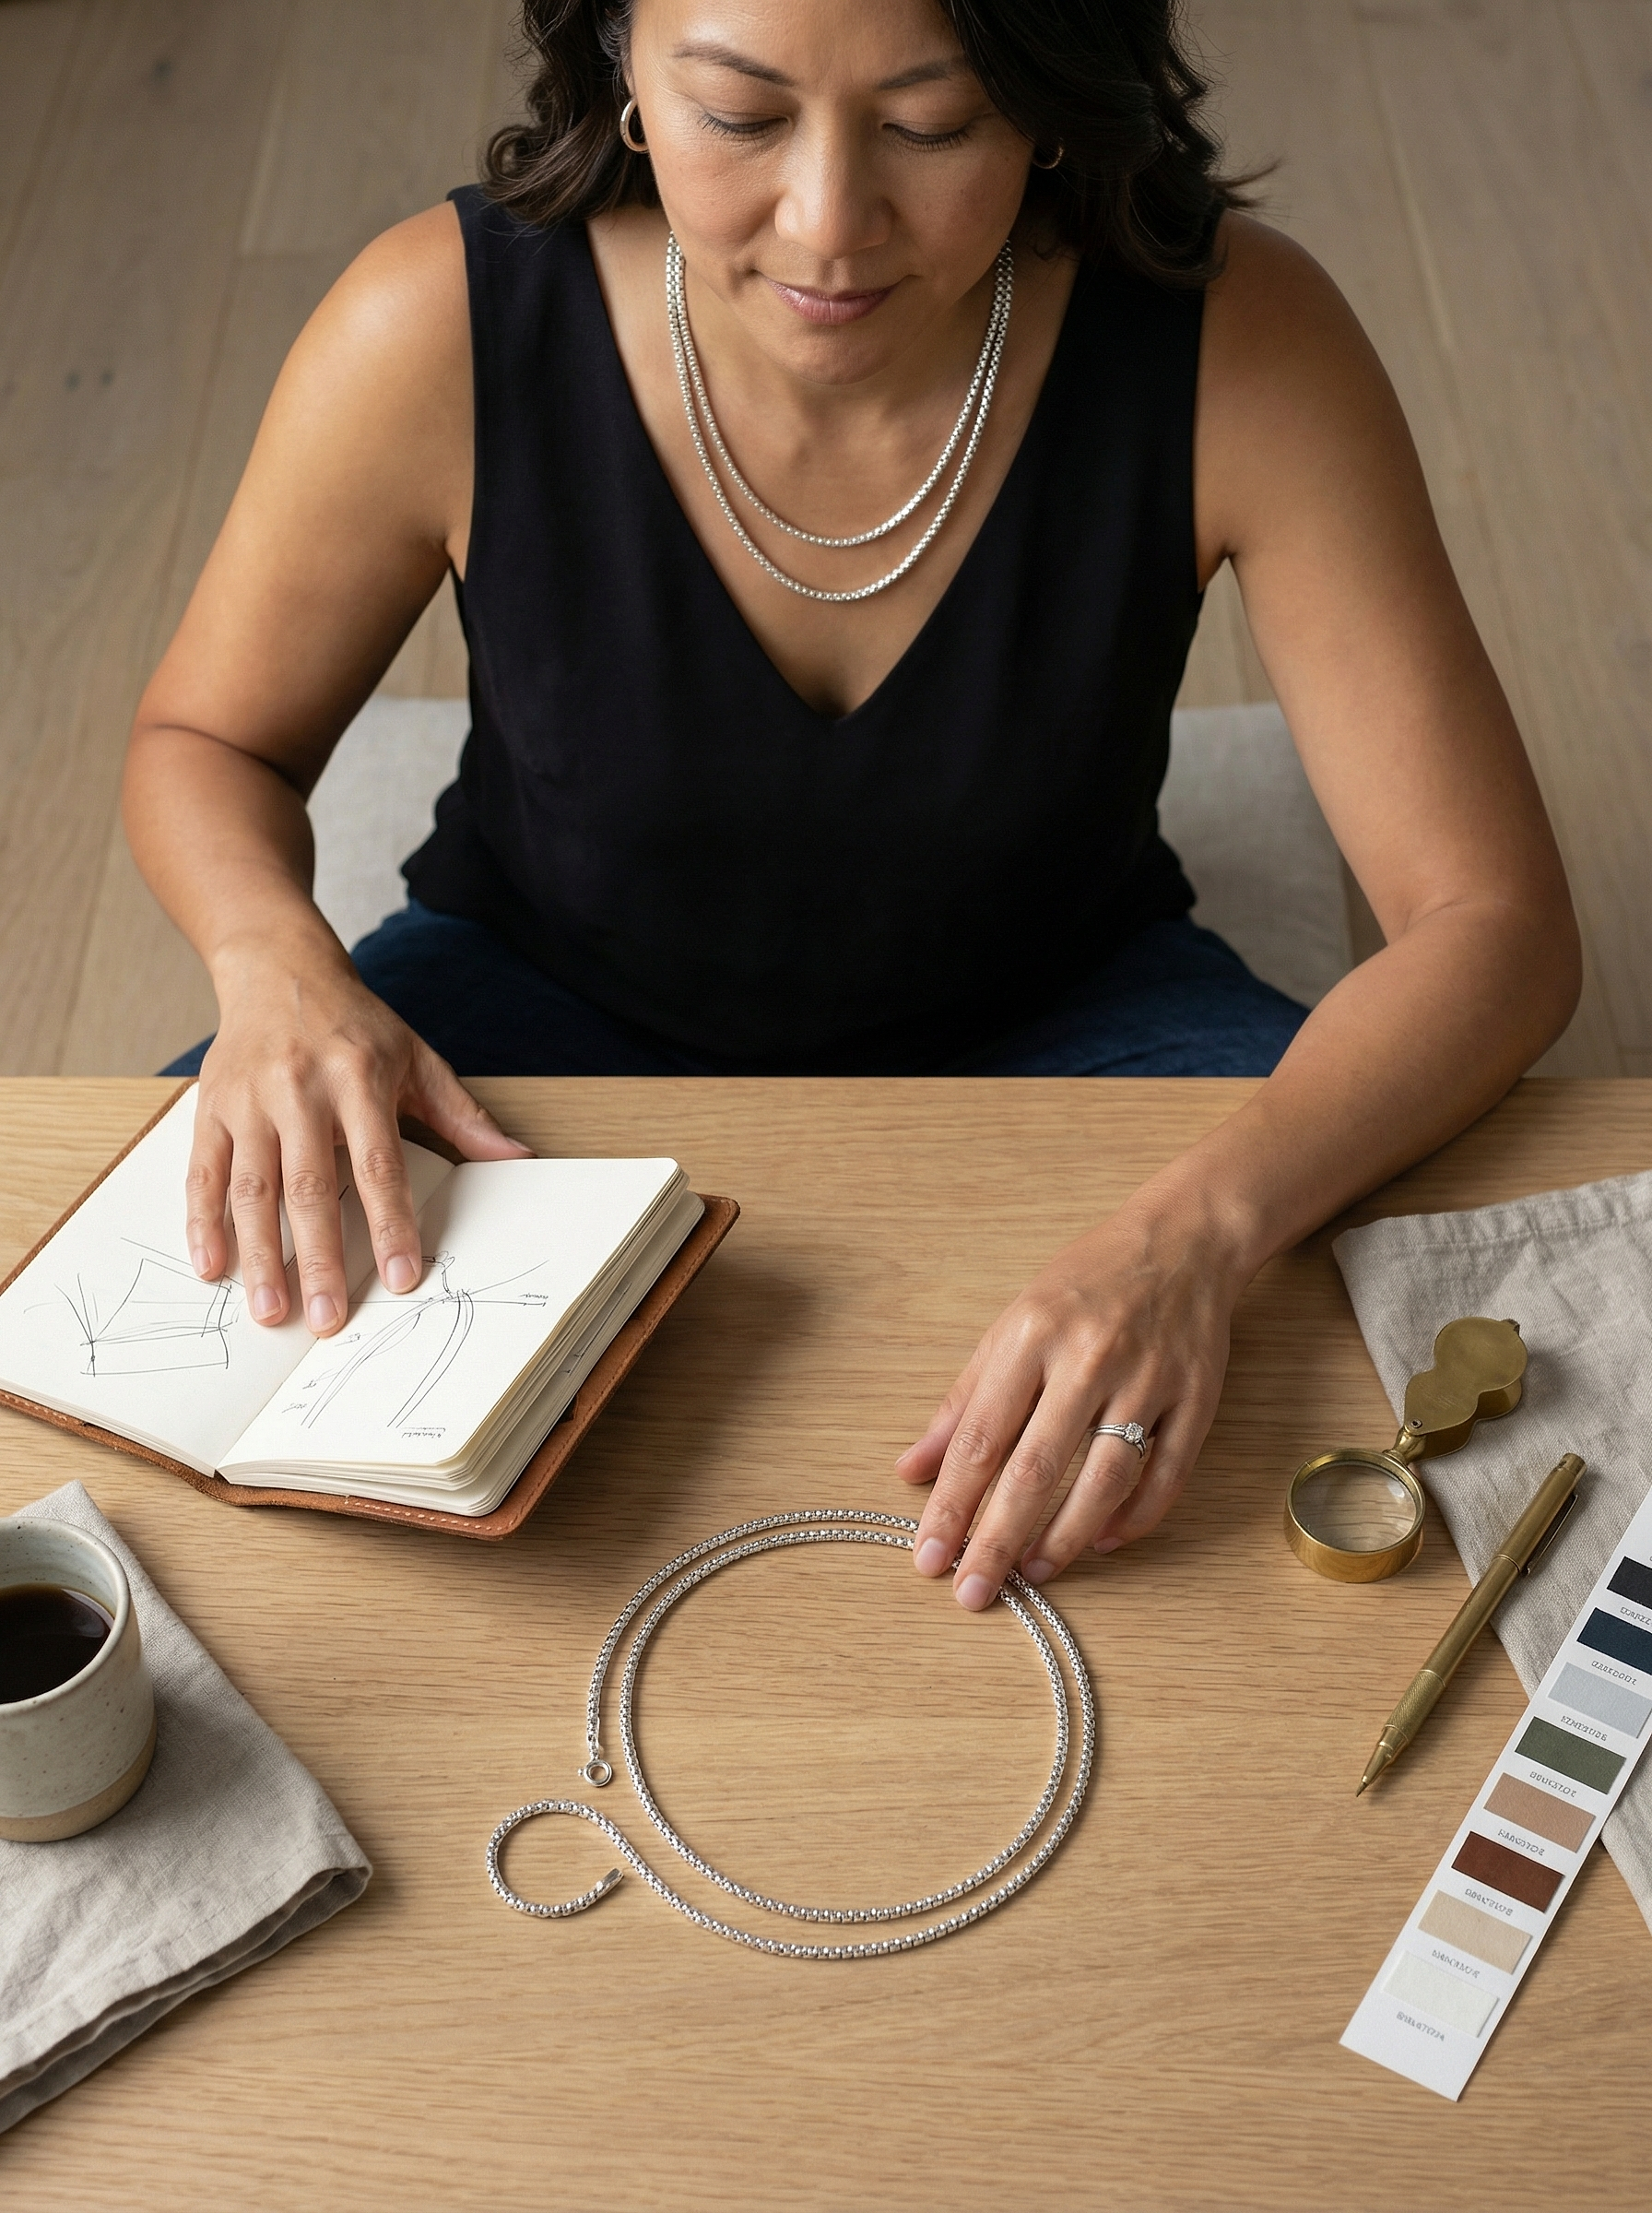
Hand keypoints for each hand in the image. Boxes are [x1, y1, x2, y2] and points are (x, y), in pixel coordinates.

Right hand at [186, 932, 530, 1334]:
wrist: (278, 969)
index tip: (401, 1277)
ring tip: (270, 1311)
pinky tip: (212, 1267)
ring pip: (252, 1187)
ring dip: (260, 1254)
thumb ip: (461, 1114)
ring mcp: (249, 1100)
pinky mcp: (210, 1107)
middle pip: (310, 1186)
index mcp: (359, 1078)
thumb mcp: (416, 1057)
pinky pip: (203, 1172)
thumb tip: (516, 1157)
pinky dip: (203, 1222)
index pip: (379, 1163)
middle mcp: (300, 1090)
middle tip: (326, 1319)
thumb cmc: (355, 1024)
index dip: (389, 1223)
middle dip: (318, 1258)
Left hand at [895, 1192, 1247, 1607]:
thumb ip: (963, 1399)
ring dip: (1064, 1538)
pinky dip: (1134, 1519)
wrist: (1182, 1241)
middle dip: (997, 1539)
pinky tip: (1100, 1543)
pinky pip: (1166, 1476)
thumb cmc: (1086, 1283)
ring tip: (1031, 1574)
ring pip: (1103, 1481)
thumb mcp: (1012, 1325)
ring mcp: (1148, 1381)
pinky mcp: (1196, 1399)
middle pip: (1036, 1468)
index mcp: (1032, 1337)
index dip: (951, 1504)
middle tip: (972, 1593)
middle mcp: (1089, 1360)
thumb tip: (912, 1468)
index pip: (981, 1438)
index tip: (928, 1556)